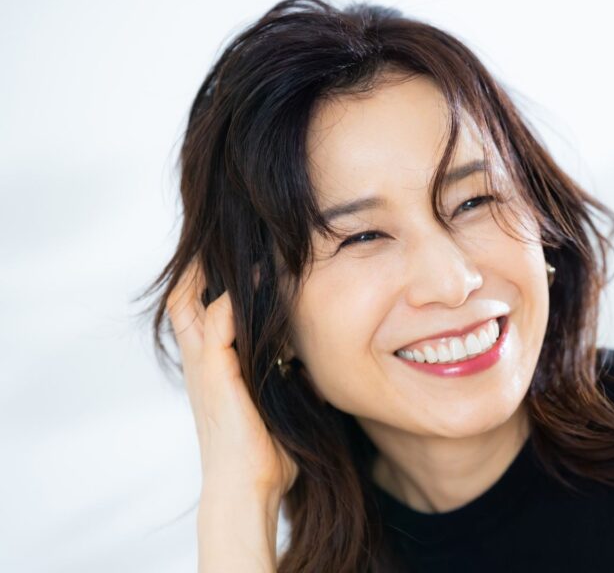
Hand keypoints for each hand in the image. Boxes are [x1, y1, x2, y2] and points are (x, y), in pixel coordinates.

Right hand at [167, 260, 298, 498]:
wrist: (249, 488)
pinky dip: (236, 301)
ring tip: (240, 247)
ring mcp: (205, 367)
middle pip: (182, 300)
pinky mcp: (217, 375)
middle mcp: (202, 363)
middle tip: (222, 240)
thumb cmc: (268, 456)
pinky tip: (258, 282)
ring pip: (191, 303)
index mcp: (214, 369)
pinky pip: (219, 323)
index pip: (200, 314)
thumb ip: (290, 381)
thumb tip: (314, 367)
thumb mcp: (282, 406)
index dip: (209, 284)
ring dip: (211, 273)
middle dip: (196, 268)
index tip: (237, 258)